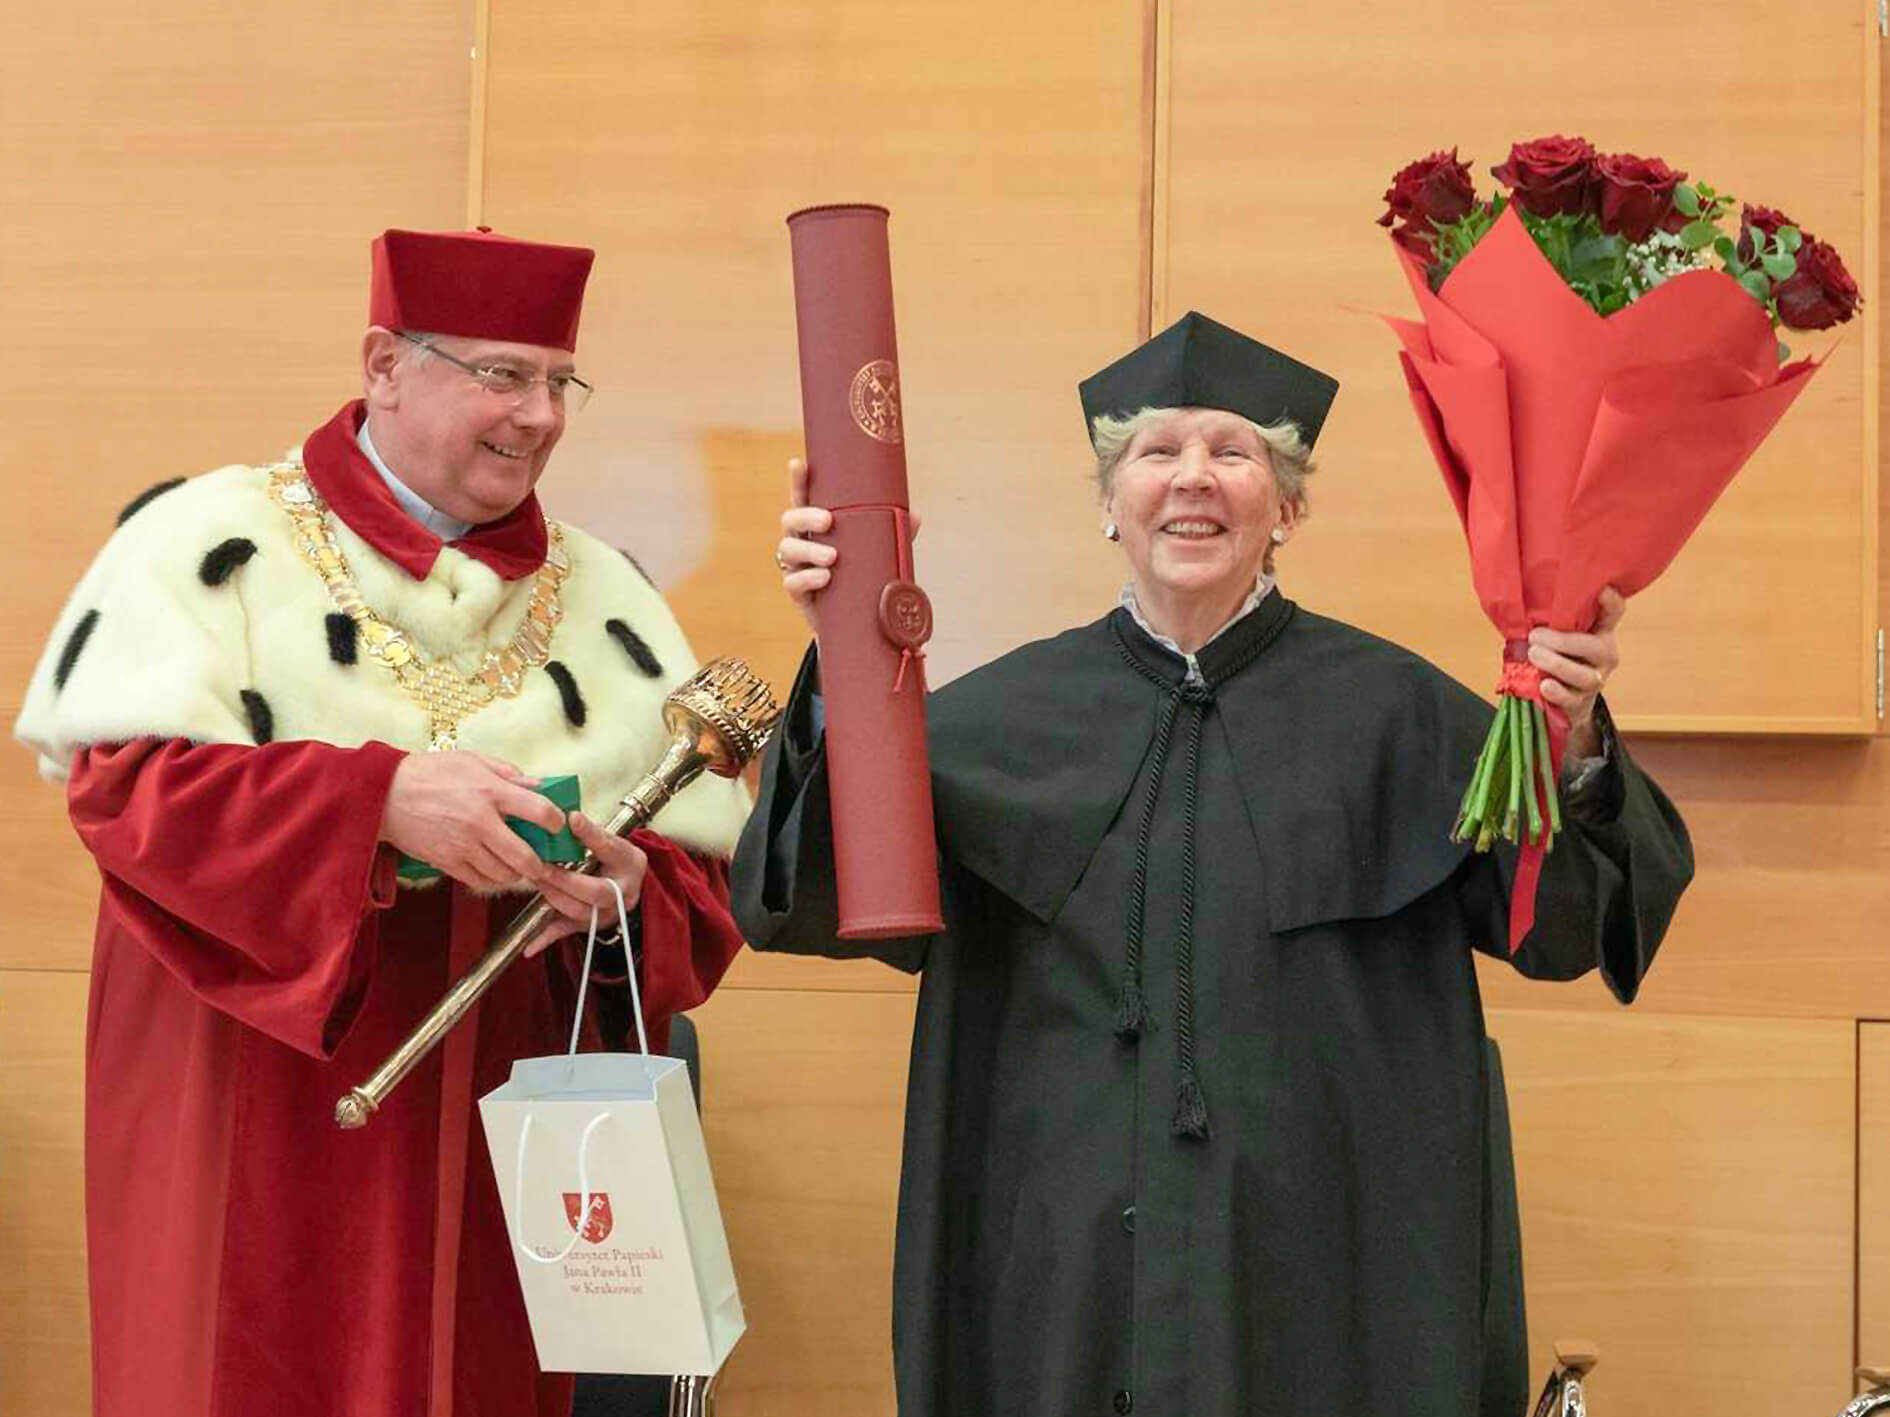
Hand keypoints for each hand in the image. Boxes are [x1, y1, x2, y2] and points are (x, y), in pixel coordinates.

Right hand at [380, 751, 565, 892]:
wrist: (384, 795)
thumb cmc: (429, 773)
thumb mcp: (472, 760)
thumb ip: (508, 773)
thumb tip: (538, 785)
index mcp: (490, 792)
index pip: (540, 811)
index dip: (556, 821)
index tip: (557, 825)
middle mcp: (481, 822)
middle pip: (525, 857)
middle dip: (540, 864)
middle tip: (544, 862)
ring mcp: (463, 846)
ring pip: (503, 874)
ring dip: (515, 873)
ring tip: (518, 866)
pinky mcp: (447, 861)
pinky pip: (479, 881)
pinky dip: (491, 880)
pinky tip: (493, 869)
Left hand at [521, 813, 649, 958]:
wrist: (626, 886)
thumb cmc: (613, 860)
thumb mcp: (611, 842)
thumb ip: (592, 834)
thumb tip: (568, 817)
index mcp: (630, 863)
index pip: (610, 848)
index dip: (591, 835)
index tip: (572, 819)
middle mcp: (624, 892)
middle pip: (597, 891)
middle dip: (566, 880)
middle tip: (541, 866)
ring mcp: (607, 913)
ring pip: (580, 912)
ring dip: (554, 897)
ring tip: (534, 881)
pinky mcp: (589, 926)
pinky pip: (566, 933)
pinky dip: (546, 939)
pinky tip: (529, 947)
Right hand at [775, 456, 919, 631]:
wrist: (857, 622)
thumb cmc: (865, 577)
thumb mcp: (880, 553)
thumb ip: (894, 534)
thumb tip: (914, 516)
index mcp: (818, 526)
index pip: (803, 498)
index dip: (798, 481)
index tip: (798, 463)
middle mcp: (802, 541)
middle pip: (790, 519)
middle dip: (806, 516)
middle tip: (828, 520)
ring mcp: (796, 567)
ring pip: (788, 549)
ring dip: (809, 549)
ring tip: (832, 557)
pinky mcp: (798, 594)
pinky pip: (792, 582)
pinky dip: (807, 578)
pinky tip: (824, 578)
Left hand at [1527, 586, 1624, 758]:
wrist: (1563, 700)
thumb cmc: (1556, 657)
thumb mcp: (1556, 636)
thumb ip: (1550, 623)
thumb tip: (1522, 608)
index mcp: (1600, 632)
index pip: (1614, 613)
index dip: (1611, 602)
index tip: (1601, 590)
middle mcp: (1604, 655)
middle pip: (1596, 647)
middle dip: (1564, 641)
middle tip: (1535, 636)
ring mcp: (1595, 680)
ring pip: (1584, 675)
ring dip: (1556, 664)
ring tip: (1534, 655)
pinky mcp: (1581, 702)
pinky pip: (1572, 698)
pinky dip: (1557, 692)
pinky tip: (1544, 685)